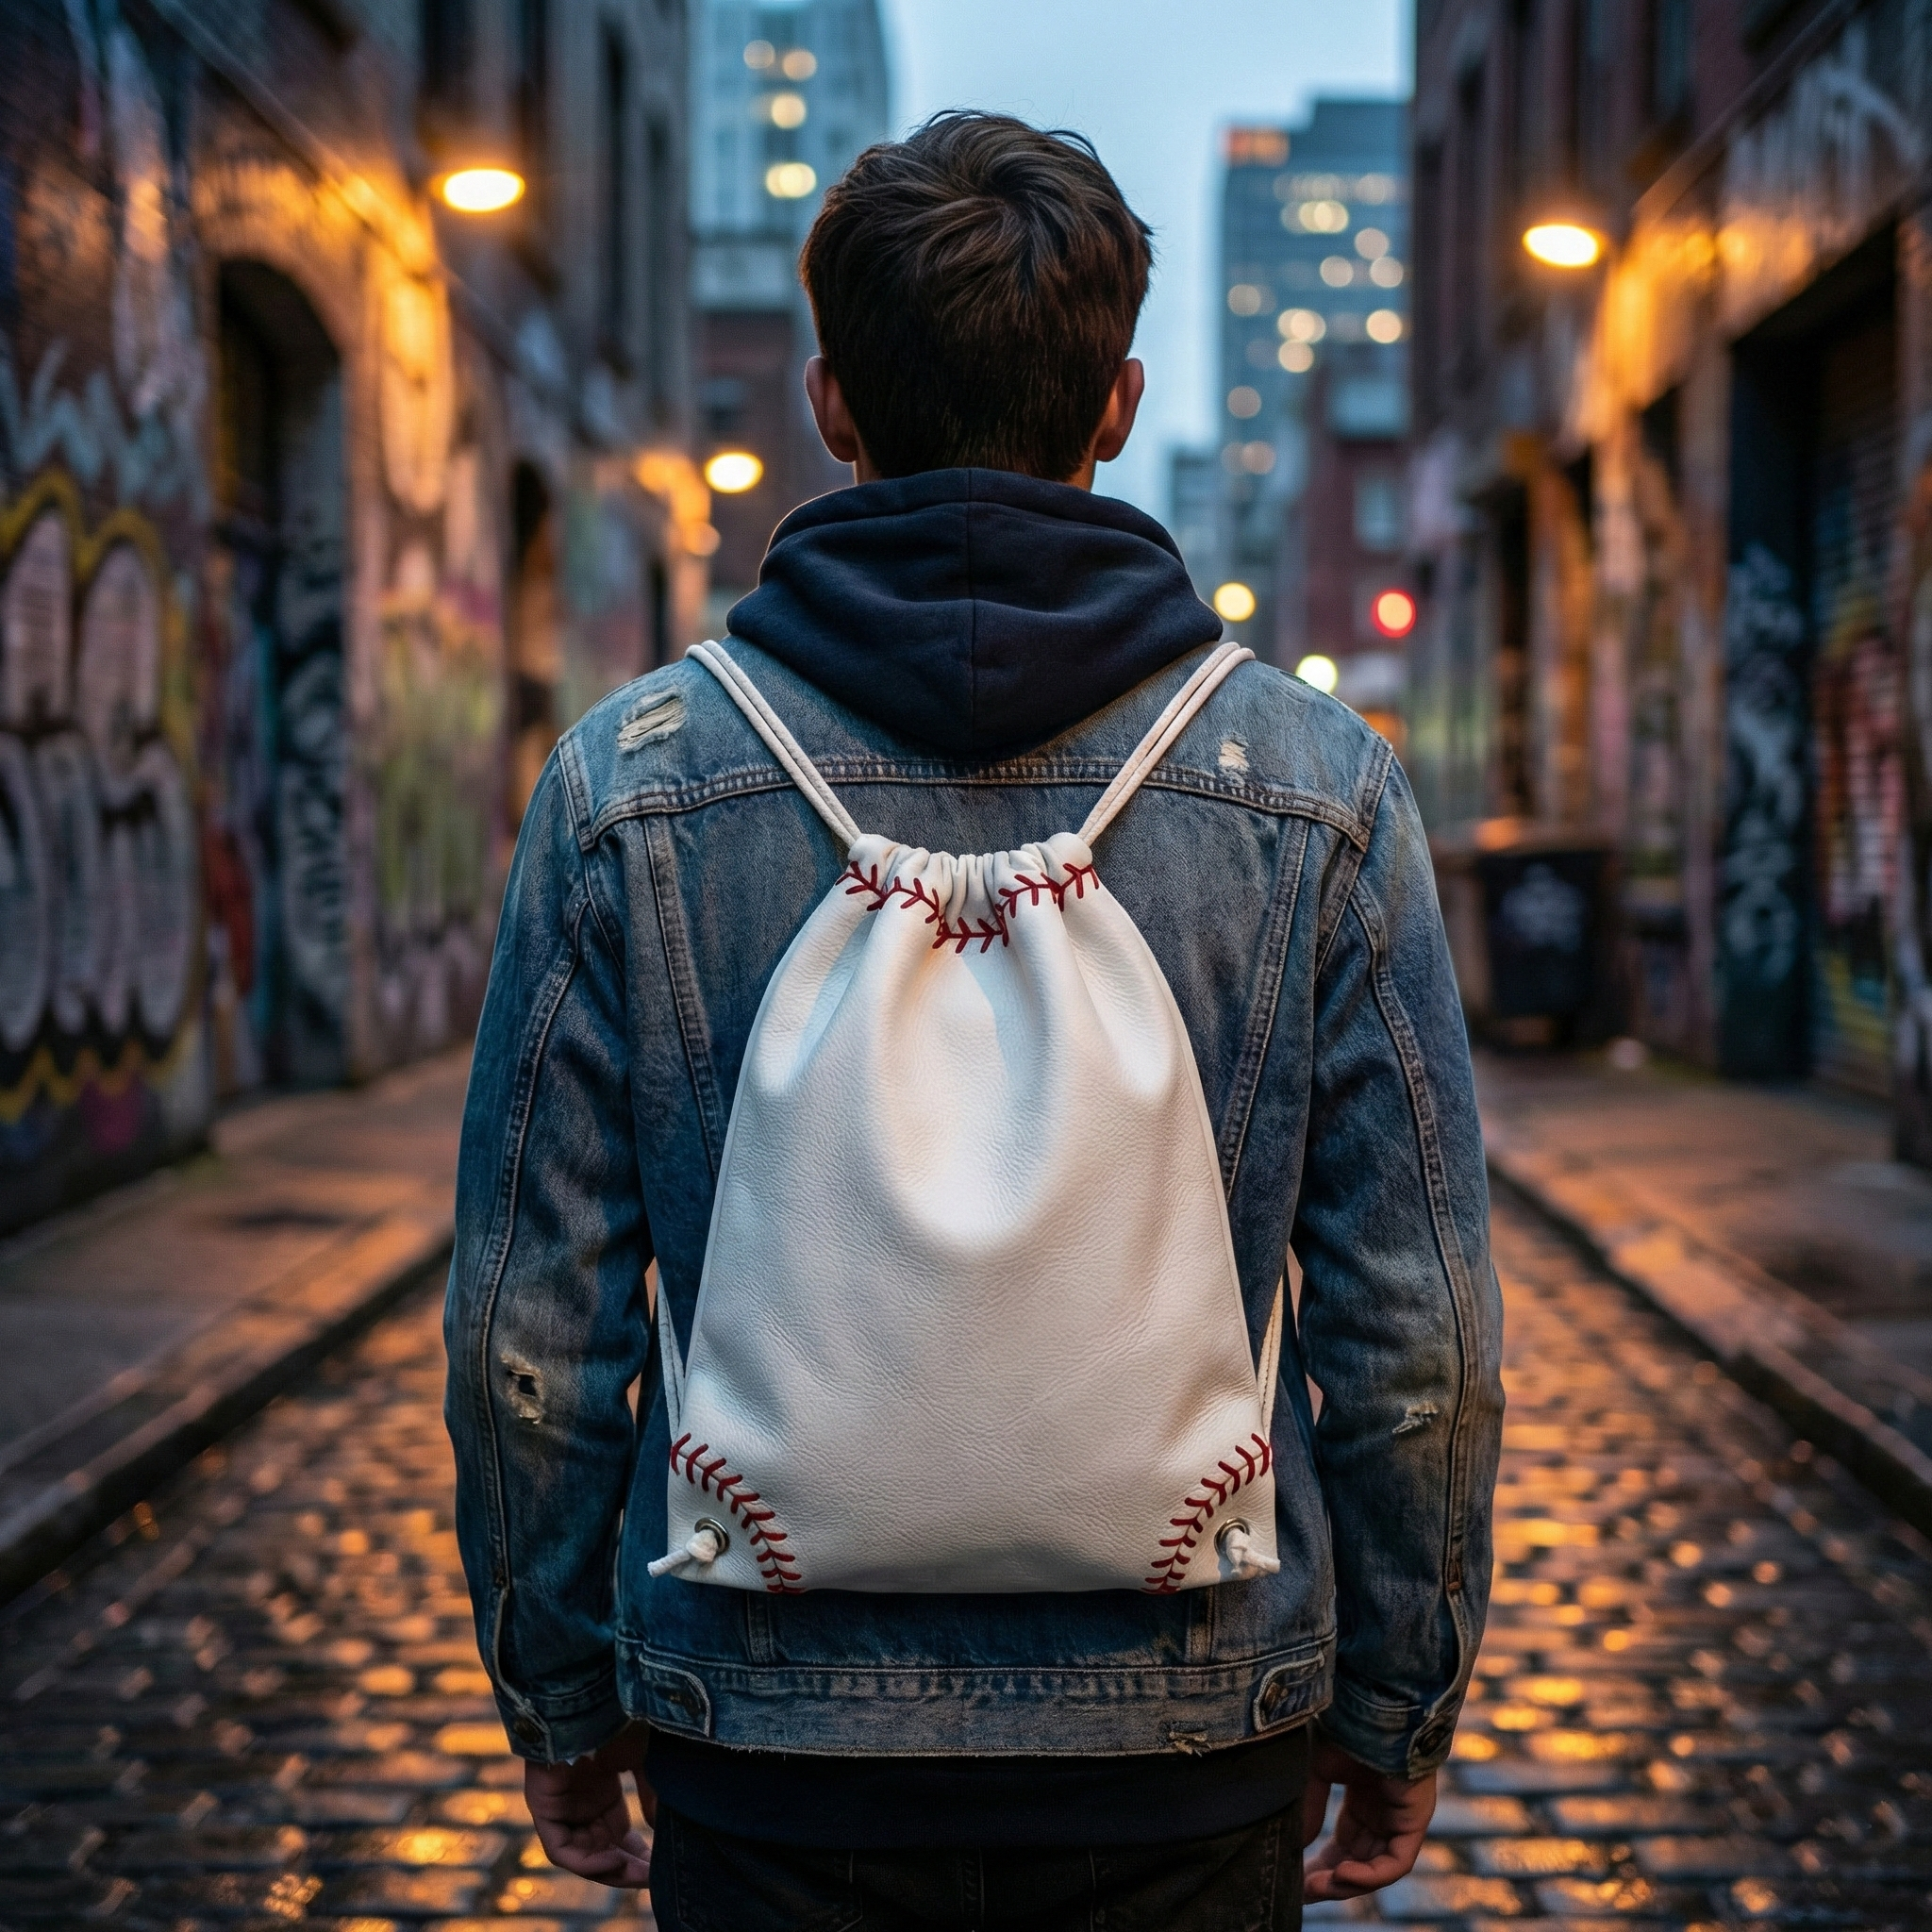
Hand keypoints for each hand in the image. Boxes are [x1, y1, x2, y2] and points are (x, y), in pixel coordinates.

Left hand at [525, 1722, 656, 1888]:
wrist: (593, 1690)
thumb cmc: (619, 1716)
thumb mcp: (645, 1761)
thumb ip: (654, 1796)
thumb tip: (665, 1831)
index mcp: (602, 1791)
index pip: (617, 1836)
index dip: (639, 1855)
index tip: (662, 1867)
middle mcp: (579, 1802)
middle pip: (601, 1849)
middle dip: (627, 1867)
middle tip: (653, 1877)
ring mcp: (560, 1805)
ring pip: (582, 1854)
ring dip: (609, 1869)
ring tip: (637, 1873)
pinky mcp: (542, 1806)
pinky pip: (560, 1848)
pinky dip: (585, 1862)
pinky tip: (612, 1861)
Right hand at [1300, 1735, 1435, 1901]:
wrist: (1372, 1701)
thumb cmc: (1345, 1725)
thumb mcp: (1317, 1769)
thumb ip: (1309, 1807)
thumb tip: (1296, 1844)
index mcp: (1363, 1798)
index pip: (1344, 1844)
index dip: (1319, 1864)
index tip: (1294, 1877)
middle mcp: (1384, 1812)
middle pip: (1358, 1861)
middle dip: (1330, 1880)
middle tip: (1301, 1891)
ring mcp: (1401, 1817)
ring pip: (1376, 1867)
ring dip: (1346, 1882)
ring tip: (1316, 1886)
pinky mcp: (1415, 1820)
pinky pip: (1396, 1862)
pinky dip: (1370, 1875)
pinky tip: (1343, 1874)